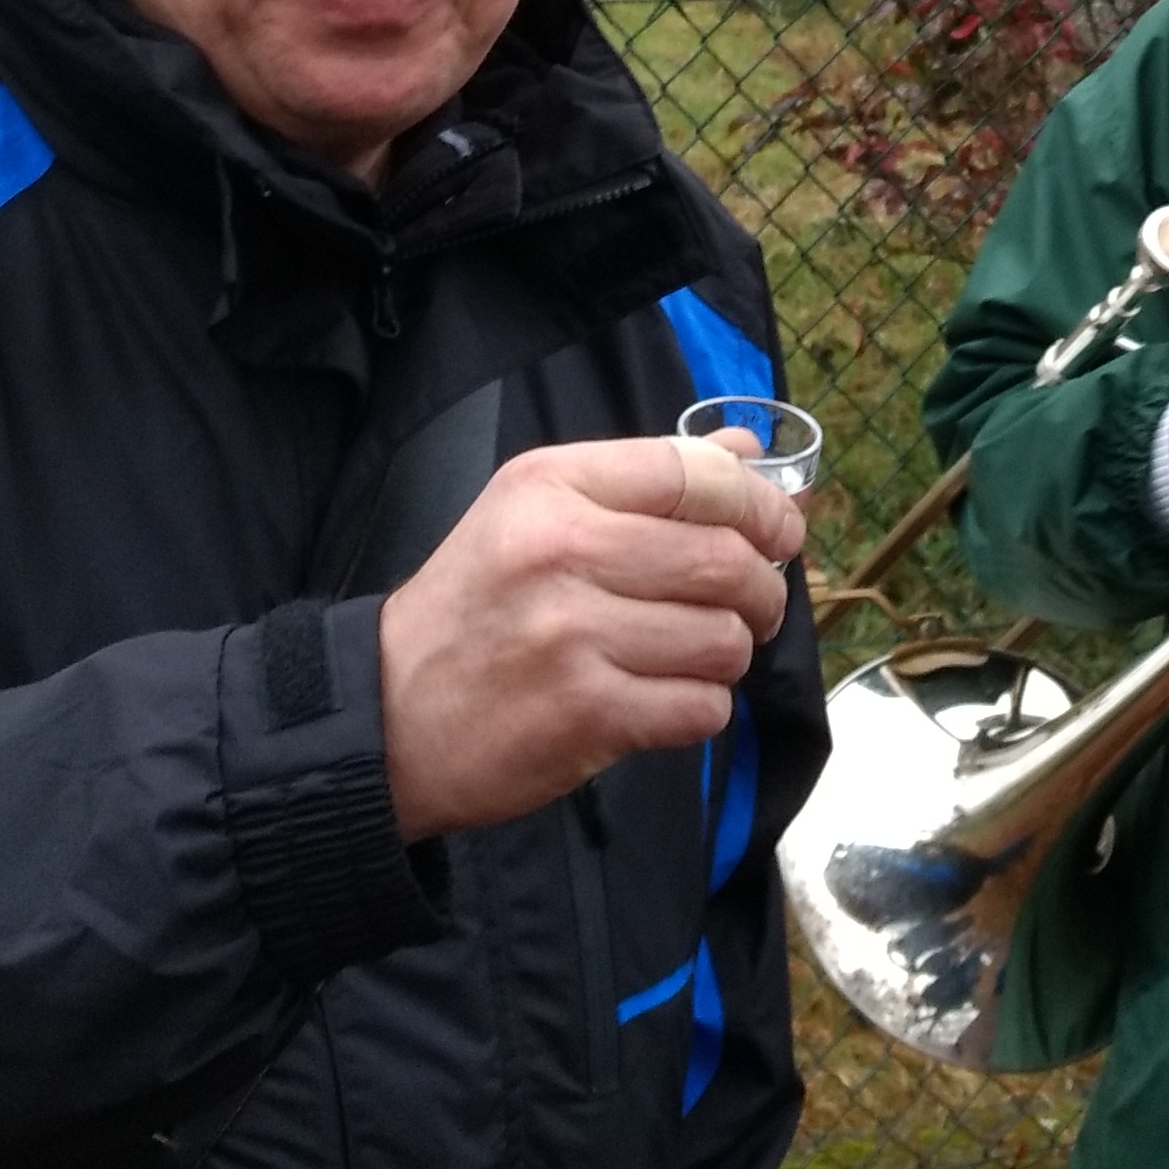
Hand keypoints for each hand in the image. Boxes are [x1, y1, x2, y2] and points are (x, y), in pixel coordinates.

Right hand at [378, 438, 804, 839]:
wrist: (387, 712)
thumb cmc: (475, 608)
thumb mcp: (536, 514)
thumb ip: (645, 480)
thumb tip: (751, 455)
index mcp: (550, 486)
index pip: (693, 472)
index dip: (759, 503)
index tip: (781, 531)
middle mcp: (561, 550)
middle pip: (725, 560)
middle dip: (765, 589)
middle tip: (757, 606)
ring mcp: (573, 635)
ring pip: (723, 640)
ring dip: (730, 655)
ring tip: (699, 656)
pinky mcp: (586, 714)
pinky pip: (700, 707)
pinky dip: (701, 709)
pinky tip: (667, 700)